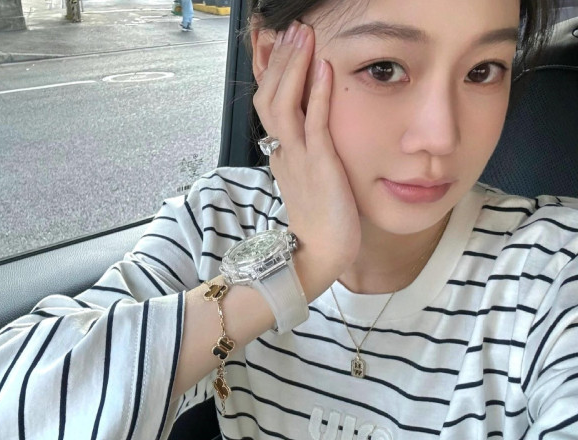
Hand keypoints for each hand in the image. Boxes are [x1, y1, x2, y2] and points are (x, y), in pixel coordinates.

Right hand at [253, 21, 360, 300]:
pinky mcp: (319, 167)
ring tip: (303, 35)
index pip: (270, 104)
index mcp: (281, 154)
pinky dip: (318, 93)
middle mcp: (283, 152)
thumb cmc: (319, 221)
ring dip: (293, 67)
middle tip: (292, 29)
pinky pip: (316, 123)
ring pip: (284, 104)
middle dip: (280, 60)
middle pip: (269, 97)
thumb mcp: (306, 180)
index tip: (276, 44)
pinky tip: (324, 67)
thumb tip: (307, 132)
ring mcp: (298, 159)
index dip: (271, 72)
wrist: (318, 255)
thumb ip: (303, 154)